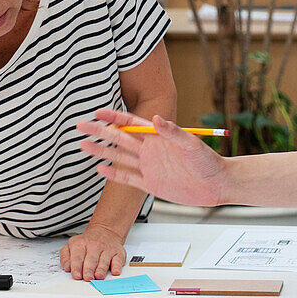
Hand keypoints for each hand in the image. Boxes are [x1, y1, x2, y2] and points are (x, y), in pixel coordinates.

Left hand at [60, 224, 126, 280]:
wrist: (105, 231)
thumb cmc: (87, 242)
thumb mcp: (71, 245)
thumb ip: (65, 257)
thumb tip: (66, 267)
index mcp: (81, 245)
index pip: (78, 257)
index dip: (77, 267)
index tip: (77, 275)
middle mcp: (94, 246)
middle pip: (91, 259)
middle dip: (89, 270)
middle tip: (88, 278)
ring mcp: (107, 249)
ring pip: (104, 261)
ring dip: (101, 269)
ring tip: (98, 276)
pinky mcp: (118, 253)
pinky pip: (118, 260)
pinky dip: (117, 266)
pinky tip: (115, 271)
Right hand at [77, 109, 227, 205]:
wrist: (216, 185)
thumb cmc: (208, 161)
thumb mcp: (192, 144)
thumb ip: (173, 132)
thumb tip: (156, 118)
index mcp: (158, 136)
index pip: (131, 123)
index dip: (114, 117)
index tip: (97, 112)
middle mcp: (150, 150)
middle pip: (119, 138)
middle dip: (100, 131)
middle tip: (80, 126)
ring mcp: (149, 167)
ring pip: (119, 157)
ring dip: (101, 151)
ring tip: (83, 145)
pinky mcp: (151, 184)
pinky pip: (128, 178)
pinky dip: (114, 174)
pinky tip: (100, 169)